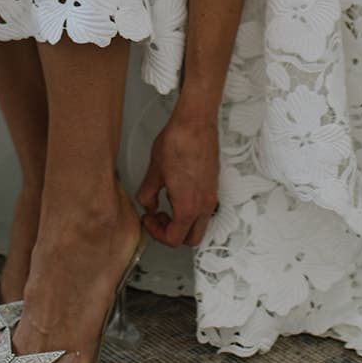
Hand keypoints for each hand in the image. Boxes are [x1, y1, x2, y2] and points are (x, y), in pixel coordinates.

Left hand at [135, 109, 218, 246]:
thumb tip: (148, 204)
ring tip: (167, 206)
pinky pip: (205, 208)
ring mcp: (211, 195)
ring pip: (200, 224)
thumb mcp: (154, 171)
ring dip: (183, 222)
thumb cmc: (178, 142)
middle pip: (191, 239)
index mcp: (187, 207)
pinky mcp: (214, 184)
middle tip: (158, 218)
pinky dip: (192, 209)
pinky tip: (179, 193)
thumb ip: (148, 194)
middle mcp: (203, 205)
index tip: (149, 219)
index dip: (156, 233)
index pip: (173, 239)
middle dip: (172, 234)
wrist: (195, 123)